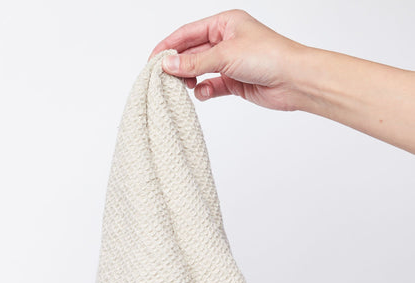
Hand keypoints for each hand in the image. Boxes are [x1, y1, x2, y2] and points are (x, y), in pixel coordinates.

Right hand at [149, 9, 306, 110]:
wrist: (294, 80)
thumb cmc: (269, 56)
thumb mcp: (225, 55)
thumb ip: (194, 63)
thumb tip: (167, 65)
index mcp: (225, 24)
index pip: (188, 33)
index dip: (169, 45)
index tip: (153, 60)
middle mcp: (226, 41)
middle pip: (192, 53)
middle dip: (179, 66)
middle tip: (164, 78)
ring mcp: (230, 62)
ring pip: (201, 71)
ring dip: (191, 80)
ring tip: (185, 87)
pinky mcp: (235, 82)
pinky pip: (212, 86)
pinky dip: (205, 91)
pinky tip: (204, 93)